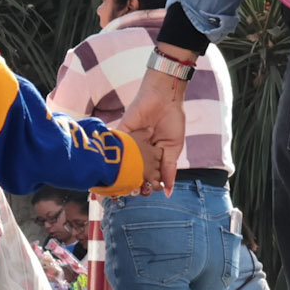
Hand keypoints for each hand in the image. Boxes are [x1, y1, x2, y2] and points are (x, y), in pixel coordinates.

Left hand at [121, 63, 187, 194]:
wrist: (165, 98)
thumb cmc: (172, 120)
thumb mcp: (173, 148)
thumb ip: (169, 170)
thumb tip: (167, 192)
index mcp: (152, 157)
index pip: (148, 177)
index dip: (149, 186)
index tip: (152, 190)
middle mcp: (139, 152)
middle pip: (134, 174)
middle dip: (135, 185)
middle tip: (138, 190)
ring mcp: (130, 144)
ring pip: (123, 165)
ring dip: (125, 177)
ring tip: (129, 184)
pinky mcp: (121, 134)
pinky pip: (116, 149)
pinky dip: (116, 160)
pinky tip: (117, 171)